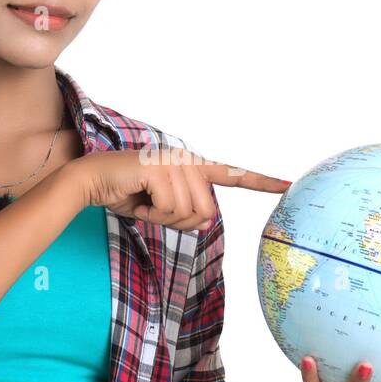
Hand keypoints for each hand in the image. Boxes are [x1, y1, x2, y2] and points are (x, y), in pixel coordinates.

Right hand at [65, 148, 290, 229]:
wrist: (92, 181)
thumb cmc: (128, 194)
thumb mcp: (163, 209)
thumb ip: (187, 212)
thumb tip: (204, 221)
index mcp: (195, 167)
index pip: (234, 175)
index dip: (262, 182)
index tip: (288, 185)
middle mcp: (190, 161)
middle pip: (206, 213)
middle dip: (178, 221)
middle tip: (153, 208)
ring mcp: (176, 163)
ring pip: (188, 213)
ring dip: (162, 218)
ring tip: (144, 200)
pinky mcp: (161, 169)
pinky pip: (170, 209)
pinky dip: (152, 214)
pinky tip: (138, 197)